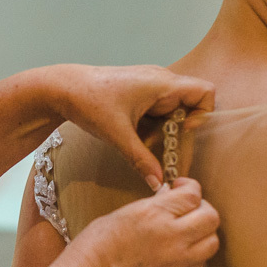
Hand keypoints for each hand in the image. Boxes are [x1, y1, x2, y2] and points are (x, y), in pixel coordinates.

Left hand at [45, 65, 215, 189]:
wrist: (62, 88)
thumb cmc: (89, 102)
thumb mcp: (117, 135)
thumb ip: (141, 160)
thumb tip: (160, 184)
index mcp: (162, 83)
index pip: (205, 92)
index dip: (203, 114)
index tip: (182, 132)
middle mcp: (161, 81)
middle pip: (190, 107)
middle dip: (179, 132)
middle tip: (164, 151)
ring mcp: (150, 86)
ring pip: (172, 112)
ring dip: (163, 132)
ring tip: (142, 143)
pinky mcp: (140, 94)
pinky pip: (158, 113)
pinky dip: (152, 128)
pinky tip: (134, 138)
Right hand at [55, 178, 219, 266]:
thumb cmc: (91, 248)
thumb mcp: (120, 215)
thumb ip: (150, 206)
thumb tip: (169, 197)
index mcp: (153, 214)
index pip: (193, 194)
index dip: (190, 187)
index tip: (180, 188)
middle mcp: (170, 237)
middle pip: (211, 217)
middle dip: (203, 208)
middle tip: (187, 208)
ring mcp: (174, 262)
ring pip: (212, 243)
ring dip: (204, 233)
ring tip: (186, 230)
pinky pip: (199, 264)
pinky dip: (195, 254)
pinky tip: (178, 250)